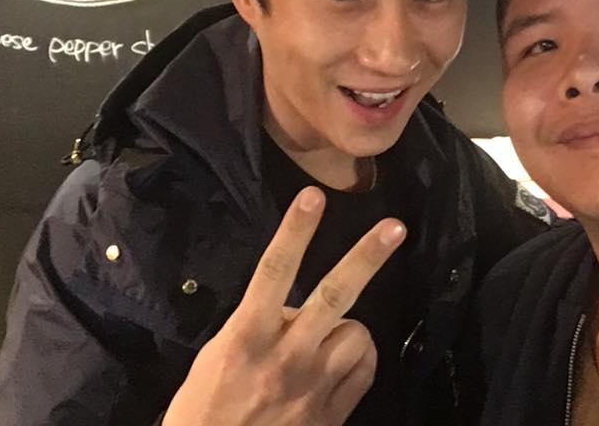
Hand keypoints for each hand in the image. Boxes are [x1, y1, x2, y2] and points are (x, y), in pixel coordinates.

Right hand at [163, 186, 405, 425]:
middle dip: (366, 257)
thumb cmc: (204, 411)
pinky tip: (340, 362)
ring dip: (348, 327)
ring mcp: (315, 386)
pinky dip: (358, 357)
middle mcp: (287, 356)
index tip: (313, 196)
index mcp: (247, 337)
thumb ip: (255, 326)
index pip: (273, 272)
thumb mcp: (217, 358)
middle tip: (394, 228)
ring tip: (326, 338)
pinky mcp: (335, 412)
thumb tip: (286, 304)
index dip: (294, 231)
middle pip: (335, 295)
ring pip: (358, 332)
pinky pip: (365, 368)